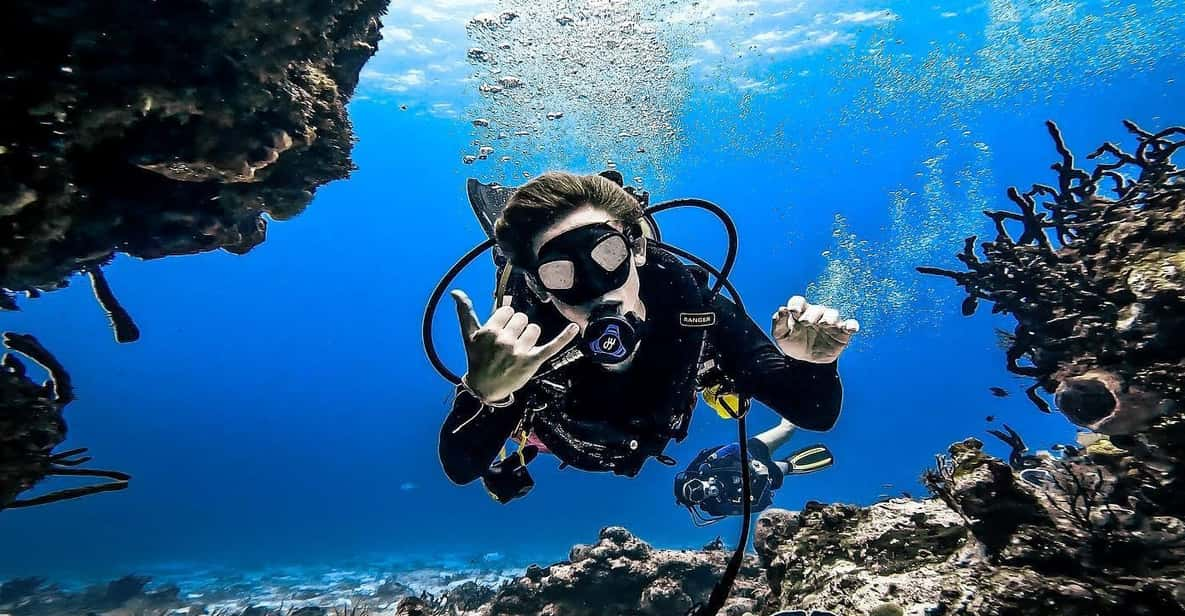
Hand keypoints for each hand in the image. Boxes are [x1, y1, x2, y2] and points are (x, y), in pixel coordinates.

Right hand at [452, 290, 578, 402]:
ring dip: (529, 337)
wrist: (484, 388)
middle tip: (508, 343)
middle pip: (522, 318)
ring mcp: (519, 352)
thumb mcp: (469, 336)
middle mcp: (504, 341)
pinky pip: (552, 346)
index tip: (501, 330)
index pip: (508, 311)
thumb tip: (456, 291)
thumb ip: (465, 312)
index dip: (505, 319)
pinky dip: (564, 337)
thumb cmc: (477, 359)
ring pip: (534, 329)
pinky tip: (574, 327)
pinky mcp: (532, 362)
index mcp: (489, 331)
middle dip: (517, 328)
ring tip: (518, 349)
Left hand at [771, 295, 858, 363]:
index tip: (793, 312)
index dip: (797, 304)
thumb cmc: (793, 344)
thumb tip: (782, 309)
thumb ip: (779, 323)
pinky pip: (850, 325)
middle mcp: (816, 315)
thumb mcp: (781, 336)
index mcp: (801, 312)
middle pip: (816, 308)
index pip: (799, 302)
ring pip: (833, 314)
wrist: (805, 362)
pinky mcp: (842, 333)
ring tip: (824, 323)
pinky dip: (852, 325)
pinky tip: (850, 328)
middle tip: (807, 323)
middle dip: (812, 314)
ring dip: (830, 317)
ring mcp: (830, 323)